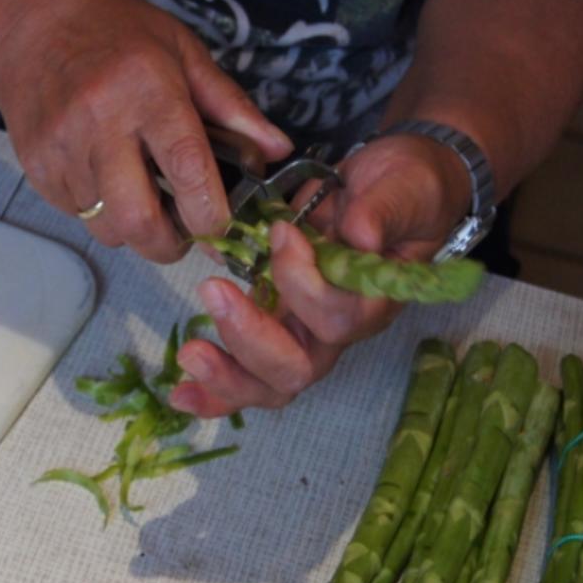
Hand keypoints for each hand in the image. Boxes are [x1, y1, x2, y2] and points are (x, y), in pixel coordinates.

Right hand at [0, 0, 291, 262]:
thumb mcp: (182, 52)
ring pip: (107, 227)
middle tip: (181, 234)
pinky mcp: (37, 169)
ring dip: (133, 228)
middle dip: (168, 245)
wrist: (29, 26)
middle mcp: (100, 122)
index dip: (209, 213)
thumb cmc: (114, 34)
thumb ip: (231, 107)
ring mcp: (62, 150)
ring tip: (141, 194)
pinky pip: (79, 216)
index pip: (186, 168)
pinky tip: (106, 177)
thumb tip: (277, 151)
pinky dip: (101, 212)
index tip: (221, 227)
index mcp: (146, 90)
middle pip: (138, 220)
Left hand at [169, 132, 473, 416]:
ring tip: (190, 353)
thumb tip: (360, 234)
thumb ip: (381, 209)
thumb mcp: (401, 187)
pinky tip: (180, 394)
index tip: (283, 233)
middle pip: (297, 368)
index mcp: (372, 303)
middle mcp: (336, 332)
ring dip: (227, 374)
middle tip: (214, 291)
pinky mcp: (274, 328)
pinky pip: (246, 374)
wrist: (394, 188)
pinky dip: (214, 391)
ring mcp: (302, 335)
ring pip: (269, 383)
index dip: (303, 283)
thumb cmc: (403, 190)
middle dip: (251, 339)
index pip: (336, 318)